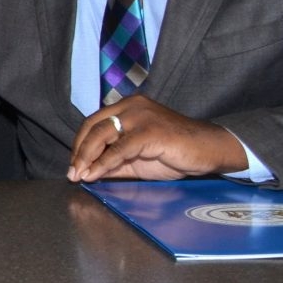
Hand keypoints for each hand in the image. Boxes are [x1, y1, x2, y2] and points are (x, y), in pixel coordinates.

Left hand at [68, 98, 248, 182]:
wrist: (210, 150)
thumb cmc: (176, 153)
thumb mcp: (137, 158)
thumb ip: (114, 162)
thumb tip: (88, 172)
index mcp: (127, 107)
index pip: (93, 123)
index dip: (80, 144)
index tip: (74, 164)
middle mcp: (131, 106)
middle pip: (93, 127)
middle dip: (79, 152)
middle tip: (72, 173)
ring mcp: (141, 116)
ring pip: (102, 135)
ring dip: (86, 158)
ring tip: (79, 175)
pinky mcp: (150, 131)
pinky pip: (119, 149)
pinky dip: (104, 163)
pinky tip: (95, 175)